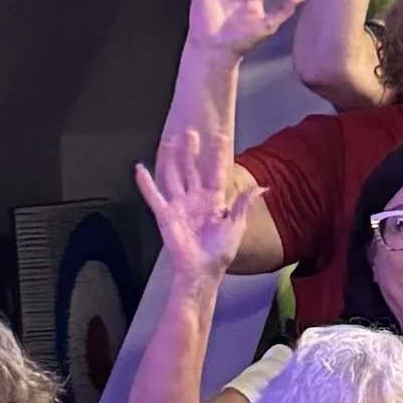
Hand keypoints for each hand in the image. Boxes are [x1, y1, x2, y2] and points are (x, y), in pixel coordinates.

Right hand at [134, 123, 255, 286]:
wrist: (202, 270)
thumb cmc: (221, 250)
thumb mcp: (236, 225)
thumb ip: (244, 203)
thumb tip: (263, 187)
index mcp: (214, 200)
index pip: (216, 172)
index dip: (217, 155)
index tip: (220, 136)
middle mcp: (195, 198)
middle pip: (191, 169)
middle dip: (190, 151)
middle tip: (190, 131)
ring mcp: (179, 205)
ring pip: (173, 176)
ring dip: (170, 158)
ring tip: (169, 140)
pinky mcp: (165, 214)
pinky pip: (153, 196)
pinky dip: (146, 183)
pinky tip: (139, 168)